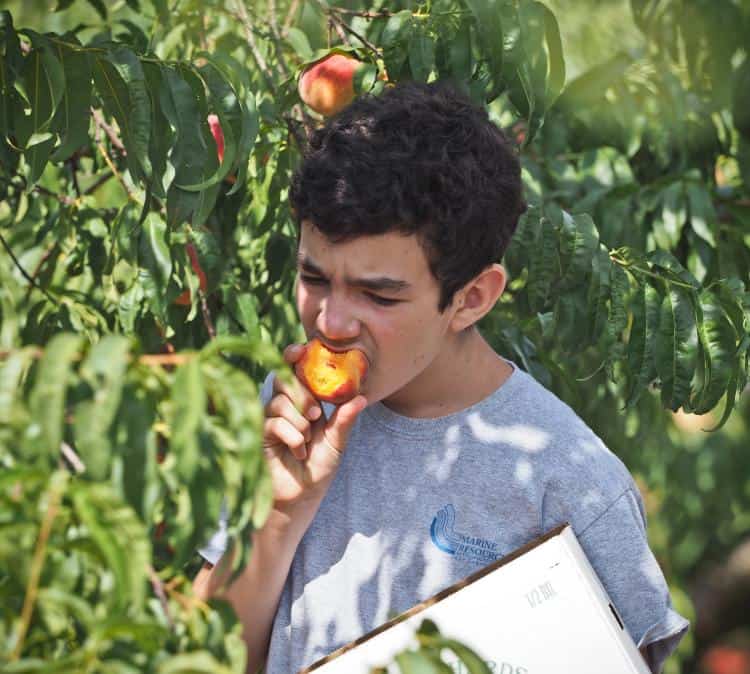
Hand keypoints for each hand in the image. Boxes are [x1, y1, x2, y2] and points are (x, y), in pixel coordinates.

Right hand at [262, 343, 366, 513]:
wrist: (300, 498)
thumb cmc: (317, 468)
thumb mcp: (336, 442)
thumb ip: (344, 420)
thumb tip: (361, 397)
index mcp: (302, 400)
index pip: (294, 370)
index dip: (294, 356)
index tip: (301, 350)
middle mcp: (283, 405)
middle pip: (283, 379)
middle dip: (301, 393)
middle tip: (315, 413)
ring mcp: (268, 419)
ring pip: (279, 402)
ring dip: (299, 421)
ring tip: (307, 439)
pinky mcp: (257, 435)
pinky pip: (273, 422)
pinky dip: (291, 436)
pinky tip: (298, 451)